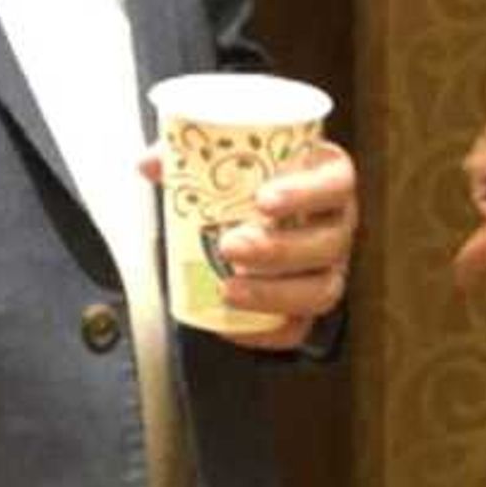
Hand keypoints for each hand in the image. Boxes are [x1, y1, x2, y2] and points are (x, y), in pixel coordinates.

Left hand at [147, 141, 355, 347]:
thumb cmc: (251, 174)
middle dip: (279, 250)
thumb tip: (148, 165)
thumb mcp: (225, 154)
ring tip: (228, 288)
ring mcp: (329, 267)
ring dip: (273, 294)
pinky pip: (299, 328)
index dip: (306, 193)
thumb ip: (189, 153)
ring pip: (320, 290)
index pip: (335, 182)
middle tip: (230, 245)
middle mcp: (337, 224)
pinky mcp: (308, 303)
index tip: (263, 200)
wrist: (257, 206)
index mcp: (327, 177)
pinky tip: (232, 327)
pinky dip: (267, 333)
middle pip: (328, 243)